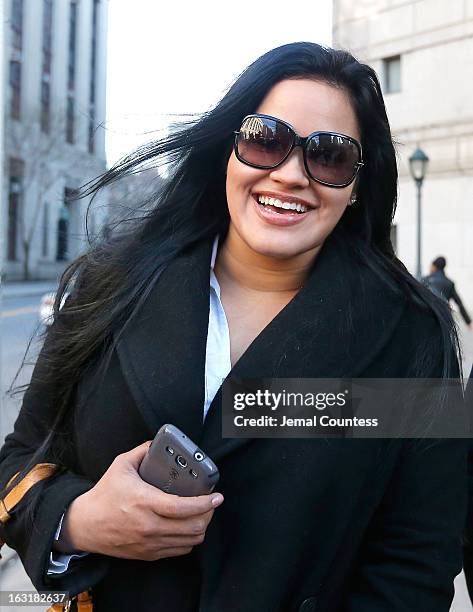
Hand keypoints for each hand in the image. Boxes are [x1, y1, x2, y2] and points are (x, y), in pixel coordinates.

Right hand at [59, 441, 223, 560]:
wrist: (85, 525)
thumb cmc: (104, 494)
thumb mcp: (121, 465)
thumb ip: (142, 451)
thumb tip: (158, 443)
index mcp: (144, 502)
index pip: (183, 507)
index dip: (205, 503)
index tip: (216, 496)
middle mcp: (149, 525)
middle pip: (193, 527)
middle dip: (208, 514)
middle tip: (211, 504)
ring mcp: (149, 543)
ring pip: (189, 541)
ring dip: (201, 527)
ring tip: (202, 514)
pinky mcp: (148, 554)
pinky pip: (179, 550)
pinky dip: (189, 540)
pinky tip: (188, 527)